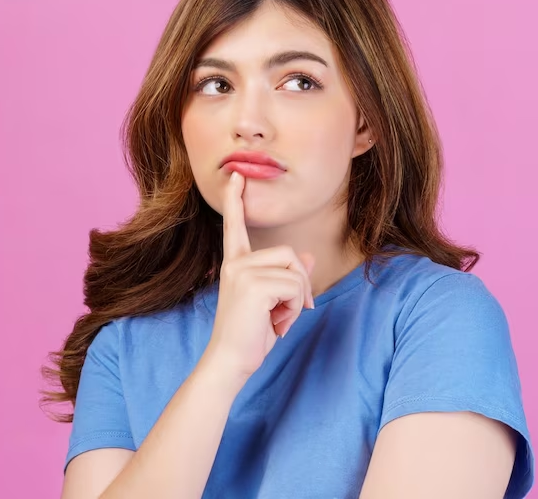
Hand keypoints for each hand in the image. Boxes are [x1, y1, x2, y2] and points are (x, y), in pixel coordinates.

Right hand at [202, 171, 315, 383]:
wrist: (230, 361)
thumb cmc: (250, 335)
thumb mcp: (273, 303)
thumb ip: (288, 277)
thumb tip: (308, 257)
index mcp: (235, 264)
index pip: (235, 227)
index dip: (237, 200)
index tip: (237, 176)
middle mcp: (236, 263)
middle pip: (290, 253)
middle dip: (301, 283)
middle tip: (291, 312)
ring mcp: (243, 272)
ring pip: (295, 271)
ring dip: (298, 299)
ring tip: (279, 320)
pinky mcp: (254, 285)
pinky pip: (295, 286)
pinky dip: (295, 308)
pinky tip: (277, 324)